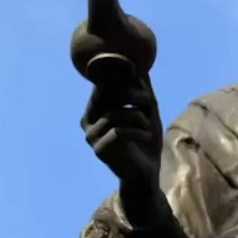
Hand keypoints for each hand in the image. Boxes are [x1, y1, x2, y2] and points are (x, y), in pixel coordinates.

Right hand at [80, 73, 162, 191]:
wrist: (145, 173)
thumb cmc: (145, 139)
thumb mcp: (147, 111)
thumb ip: (143, 90)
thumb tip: (141, 64)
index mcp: (95, 109)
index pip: (103, 85)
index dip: (123, 80)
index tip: (142, 85)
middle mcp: (88, 121)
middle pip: (108, 95)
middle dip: (133, 96)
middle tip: (149, 103)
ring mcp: (91, 136)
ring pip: (116, 114)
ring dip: (139, 118)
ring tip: (149, 127)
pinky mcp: (99, 150)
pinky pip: (120, 131)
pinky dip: (138, 132)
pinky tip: (146, 137)